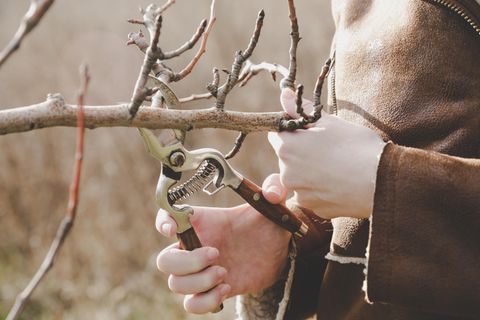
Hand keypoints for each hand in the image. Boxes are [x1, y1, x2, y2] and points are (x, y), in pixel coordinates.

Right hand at [155, 174, 290, 313]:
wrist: (278, 251)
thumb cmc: (268, 223)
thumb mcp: (272, 203)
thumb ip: (275, 188)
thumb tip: (271, 193)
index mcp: (203, 222)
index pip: (167, 217)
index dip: (162, 223)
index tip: (172, 230)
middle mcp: (196, 246)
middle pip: (164, 261)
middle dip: (187, 262)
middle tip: (215, 254)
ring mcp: (201, 271)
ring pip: (175, 285)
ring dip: (198, 282)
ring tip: (224, 272)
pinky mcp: (212, 290)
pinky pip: (192, 304)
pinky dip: (205, 301)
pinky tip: (226, 288)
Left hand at [267, 88, 386, 218]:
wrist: (381, 182)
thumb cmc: (356, 146)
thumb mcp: (330, 122)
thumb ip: (301, 109)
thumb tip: (284, 94)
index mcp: (287, 147)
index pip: (277, 135)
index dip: (292, 131)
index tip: (309, 132)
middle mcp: (286, 172)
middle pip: (287, 158)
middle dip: (301, 152)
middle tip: (328, 149)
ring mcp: (299, 192)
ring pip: (299, 178)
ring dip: (310, 173)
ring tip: (336, 167)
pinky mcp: (313, 208)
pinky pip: (312, 195)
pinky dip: (321, 190)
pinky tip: (340, 183)